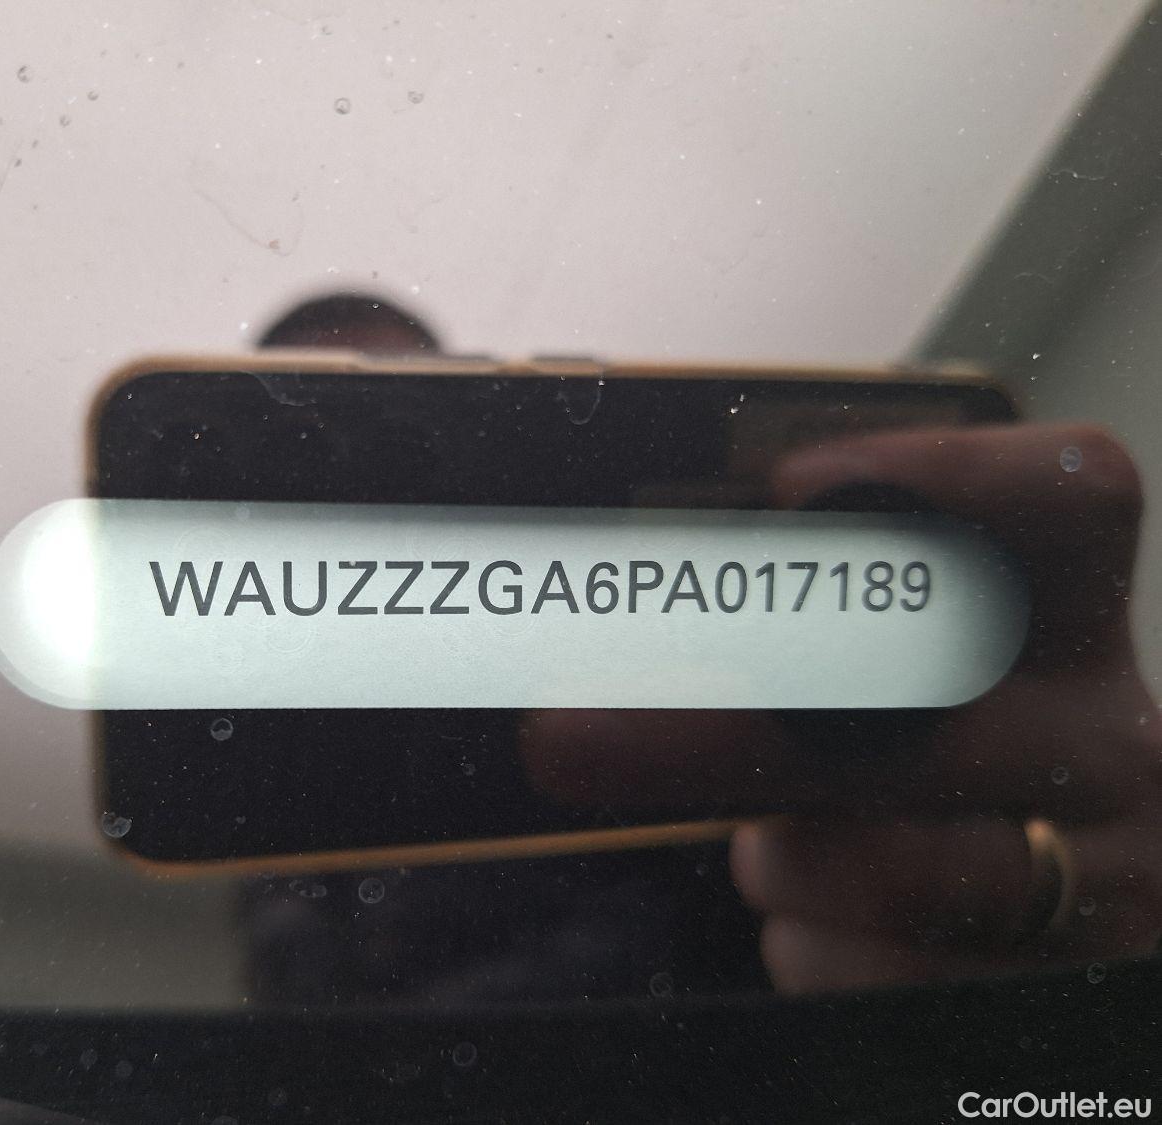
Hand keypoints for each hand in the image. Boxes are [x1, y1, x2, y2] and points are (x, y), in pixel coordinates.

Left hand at [523, 423, 1161, 991]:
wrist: (1046, 935)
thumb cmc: (940, 769)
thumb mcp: (921, 683)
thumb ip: (831, 632)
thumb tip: (635, 587)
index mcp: (1080, 628)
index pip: (1070, 499)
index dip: (941, 476)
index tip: (790, 487)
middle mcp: (1117, 742)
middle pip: (920, 711)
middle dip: (716, 731)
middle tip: (561, 739)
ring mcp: (1103, 877)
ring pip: (888, 868)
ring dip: (778, 860)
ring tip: (772, 851)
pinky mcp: (1053, 990)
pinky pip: (870, 967)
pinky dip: (813, 943)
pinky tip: (829, 922)